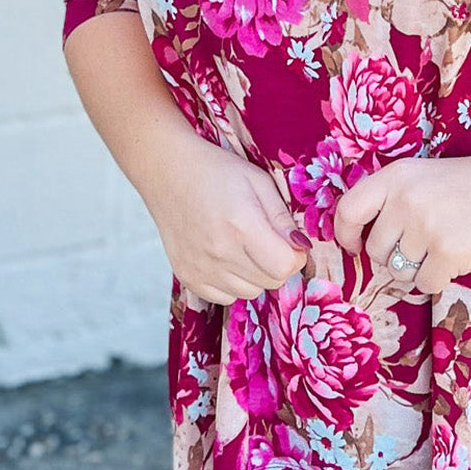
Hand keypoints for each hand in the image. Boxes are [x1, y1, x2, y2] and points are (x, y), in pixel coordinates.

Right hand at [144, 129, 311, 304]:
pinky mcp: (187, 277)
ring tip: (244, 245)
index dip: (296, 255)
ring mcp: (200, 268)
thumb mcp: (259, 181)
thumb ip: (282, 217)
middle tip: (267, 239)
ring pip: (250, 292)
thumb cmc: (217, 172)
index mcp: (241, 225)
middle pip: (271, 282)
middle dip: (278, 264)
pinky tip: (226, 256)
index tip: (290, 242)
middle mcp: (219, 252)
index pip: (285, 266)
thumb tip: (302, 247)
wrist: (168, 172)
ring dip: (256, 275)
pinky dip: (233, 283)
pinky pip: (225, 297)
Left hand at [333, 152, 470, 294]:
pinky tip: (460, 257)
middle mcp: (405, 198)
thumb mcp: (425, 178)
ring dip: (420, 268)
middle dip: (395, 256)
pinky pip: (424, 284)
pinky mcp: (447, 252)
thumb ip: (392, 201)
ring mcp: (425, 226)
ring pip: (399, 271)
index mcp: (396, 175)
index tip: (355, 246)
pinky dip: (440, 279)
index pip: (348, 209)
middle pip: (376, 250)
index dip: (345, 234)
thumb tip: (362, 242)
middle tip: (426, 243)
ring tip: (448, 244)